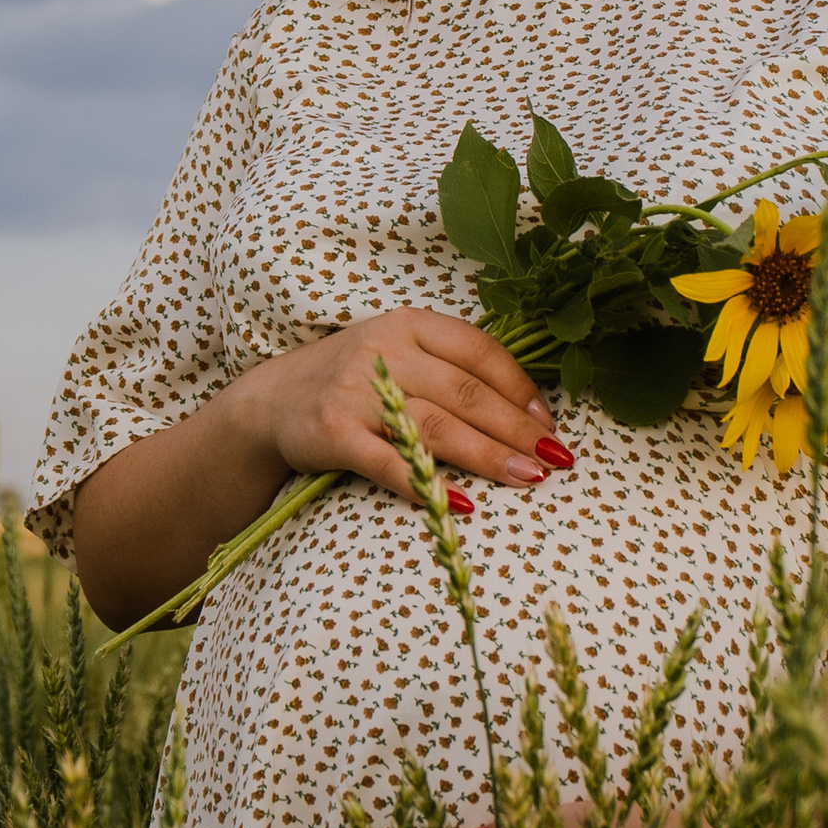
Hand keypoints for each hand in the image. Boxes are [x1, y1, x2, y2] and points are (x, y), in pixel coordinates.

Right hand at [237, 308, 566, 507]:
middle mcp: (384, 351)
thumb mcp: (401, 354)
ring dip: (488, 455)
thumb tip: (531, 409)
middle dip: (517, 428)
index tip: (550, 424)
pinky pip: (388, 463)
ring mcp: (356, 392)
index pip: (479, 351)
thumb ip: (452, 369)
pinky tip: (461, 503)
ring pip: (436, 426)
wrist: (272, 401)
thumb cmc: (356, 381)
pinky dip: (427, 483)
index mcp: (410, 323)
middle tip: (556, 459)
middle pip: (465, 392)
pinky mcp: (332, 434)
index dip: (521, 388)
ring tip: (529, 478)